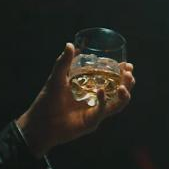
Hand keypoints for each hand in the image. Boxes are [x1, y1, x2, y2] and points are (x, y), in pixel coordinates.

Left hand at [15, 43, 136, 156]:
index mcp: (91, 89)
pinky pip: (101, 112)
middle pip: (120, 92)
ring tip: (124, 85)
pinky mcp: (91, 122)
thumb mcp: (56, 79)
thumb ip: (63, 63)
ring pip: (117, 104)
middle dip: (128, 83)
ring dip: (124, 95)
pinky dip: (103, 101)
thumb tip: (70, 44)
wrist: (40, 123)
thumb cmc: (47, 101)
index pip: (112, 80)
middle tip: (128, 73)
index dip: (121, 73)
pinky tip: (101, 92)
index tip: (126, 64)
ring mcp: (95, 113)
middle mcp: (96, 101)